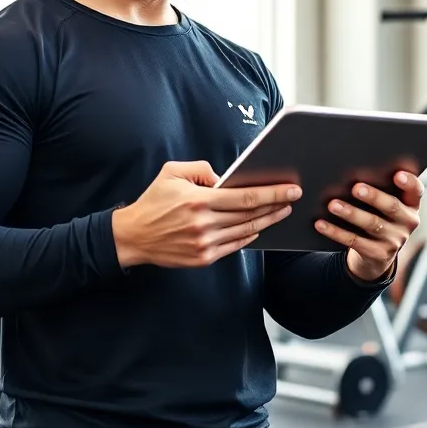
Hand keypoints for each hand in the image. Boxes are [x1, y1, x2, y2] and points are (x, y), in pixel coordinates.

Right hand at [112, 161, 298, 267]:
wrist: (133, 236)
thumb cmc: (154, 201)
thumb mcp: (173, 172)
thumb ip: (203, 169)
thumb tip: (227, 177)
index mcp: (199, 200)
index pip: (246, 197)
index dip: (273, 193)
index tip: (291, 189)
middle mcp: (204, 224)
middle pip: (251, 215)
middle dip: (276, 205)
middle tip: (294, 198)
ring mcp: (205, 244)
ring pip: (246, 231)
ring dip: (268, 221)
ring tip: (281, 211)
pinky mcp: (203, 258)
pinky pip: (235, 246)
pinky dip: (249, 235)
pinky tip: (259, 226)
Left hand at [319, 171, 422, 281]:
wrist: (377, 256)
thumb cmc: (379, 218)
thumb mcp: (386, 207)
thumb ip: (381, 190)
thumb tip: (353, 173)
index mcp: (411, 205)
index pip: (416, 191)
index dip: (409, 183)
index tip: (397, 175)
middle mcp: (407, 222)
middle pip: (391, 206)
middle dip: (373, 197)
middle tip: (356, 188)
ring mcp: (395, 240)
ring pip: (372, 224)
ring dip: (351, 213)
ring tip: (333, 205)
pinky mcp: (378, 254)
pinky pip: (354, 241)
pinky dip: (336, 232)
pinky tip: (321, 224)